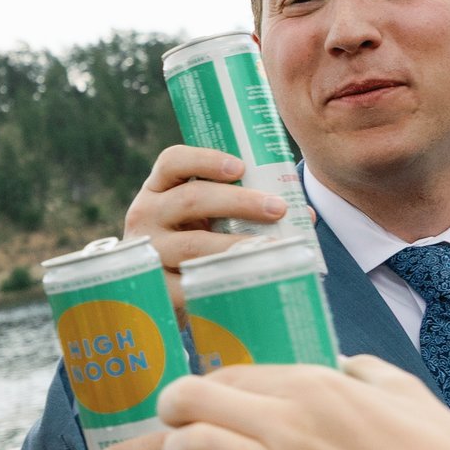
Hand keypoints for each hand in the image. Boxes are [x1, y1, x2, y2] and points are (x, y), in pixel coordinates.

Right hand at [124, 146, 287, 306]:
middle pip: (191, 199)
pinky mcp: (157, 286)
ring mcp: (149, 251)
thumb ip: (236, 205)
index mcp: (157, 189)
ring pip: (193, 243)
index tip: (240, 167)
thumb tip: (305, 212)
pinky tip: (250, 276)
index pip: (172, 161)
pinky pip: (192, 282)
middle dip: (238, 201)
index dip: (205, 160)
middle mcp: (145, 214)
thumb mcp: (201, 216)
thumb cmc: (194, 241)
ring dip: (237, 243)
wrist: (162, 289)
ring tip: (274, 245)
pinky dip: (225, 277)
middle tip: (278, 208)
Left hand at [159, 357, 449, 449]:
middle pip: (191, 400)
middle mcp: (291, 423)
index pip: (231, 372)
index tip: (200, 405)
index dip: (204, 389)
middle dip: (170, 415)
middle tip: (172, 432)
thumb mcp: (407, 395)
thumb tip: (340, 364)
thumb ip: (364, 372)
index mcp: (318, 385)